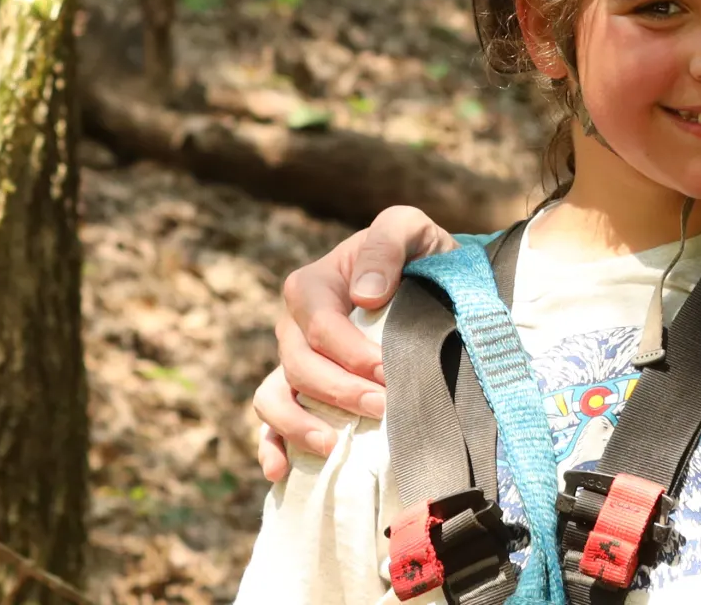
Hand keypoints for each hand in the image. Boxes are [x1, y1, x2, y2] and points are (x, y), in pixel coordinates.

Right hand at [251, 205, 457, 479]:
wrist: (430, 284)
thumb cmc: (416, 254)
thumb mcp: (408, 229)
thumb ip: (387, 244)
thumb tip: (364, 295)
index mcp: (312, 286)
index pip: (320, 327)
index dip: (350, 353)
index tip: (387, 371)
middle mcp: (293, 326)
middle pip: (299, 366)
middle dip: (338, 391)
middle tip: (383, 408)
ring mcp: (292, 363)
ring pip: (273, 397)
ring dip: (298, 425)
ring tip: (335, 446)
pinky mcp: (300, 393)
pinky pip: (270, 424)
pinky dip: (270, 447)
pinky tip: (280, 471)